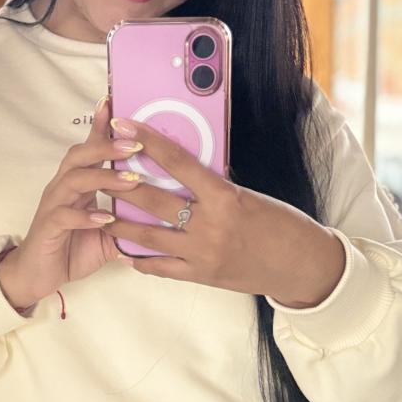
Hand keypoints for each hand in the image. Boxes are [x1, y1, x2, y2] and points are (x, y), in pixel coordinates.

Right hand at [0, 95, 135, 310]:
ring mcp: (54, 206)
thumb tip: (160, 212)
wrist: (37, 275)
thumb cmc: (72, 248)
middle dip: (108, 147)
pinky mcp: (48, 227)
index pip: (89, 148)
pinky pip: (64, 215)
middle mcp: (63, 188)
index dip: (100, 126)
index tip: (115, 103)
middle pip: (80, 155)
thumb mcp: (107, 231)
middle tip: (136, 145)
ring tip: (131, 180)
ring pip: (74, 179)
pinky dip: (85, 216)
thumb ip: (127, 218)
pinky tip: (104, 219)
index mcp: (78, 184)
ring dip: (104, 177)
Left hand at [104, 114, 346, 305]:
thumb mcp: (248, 196)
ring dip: (121, 224)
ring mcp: (202, 254)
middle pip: (153, 200)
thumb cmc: (280, 224)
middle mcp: (210, 225)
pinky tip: (125, 251)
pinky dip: (141, 259)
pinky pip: (161, 268)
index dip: (148, 141)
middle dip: (122, 183)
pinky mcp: (201, 276)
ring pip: (148, 237)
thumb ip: (214, 187)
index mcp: (225, 196)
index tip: (125, 124)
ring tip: (101, 214)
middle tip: (100, 170)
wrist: (300, 266)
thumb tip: (184, 171)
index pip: (178, 162)